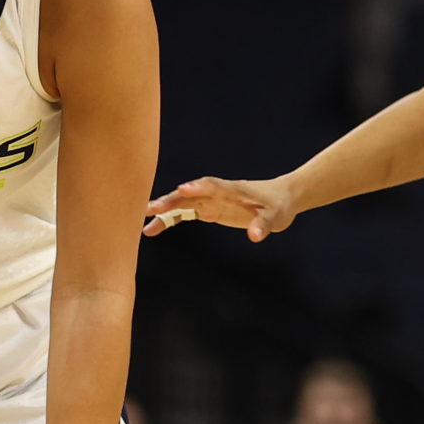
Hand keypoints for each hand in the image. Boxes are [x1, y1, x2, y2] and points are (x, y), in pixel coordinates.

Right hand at [144, 175, 297, 240]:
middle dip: (171, 200)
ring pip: (183, 203)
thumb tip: (254, 236)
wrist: (280, 198)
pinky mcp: (209, 209)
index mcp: (232, 190)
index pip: (212, 186)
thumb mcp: (276, 217)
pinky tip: (153, 228)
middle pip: (190, 195)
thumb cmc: (278, 206)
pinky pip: (185, 213)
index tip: (182, 190)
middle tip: (150, 209)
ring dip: (164, 210)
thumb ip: (264, 225)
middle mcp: (217, 193)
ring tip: (144, 220)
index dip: (197, 188)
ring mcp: (211, 200)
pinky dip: (169, 219)